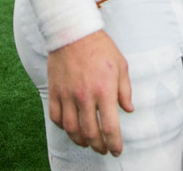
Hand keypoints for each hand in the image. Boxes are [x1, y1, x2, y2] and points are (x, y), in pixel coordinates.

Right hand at [47, 30, 132, 156]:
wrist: (74, 33)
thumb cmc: (101, 47)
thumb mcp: (121, 65)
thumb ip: (125, 90)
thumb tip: (128, 110)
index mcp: (104, 90)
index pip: (110, 127)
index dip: (114, 143)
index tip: (117, 150)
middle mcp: (85, 96)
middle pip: (90, 133)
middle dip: (98, 146)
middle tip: (103, 150)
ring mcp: (67, 95)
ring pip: (71, 129)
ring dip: (80, 140)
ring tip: (87, 143)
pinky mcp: (54, 91)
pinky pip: (56, 117)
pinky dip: (63, 127)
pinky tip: (71, 127)